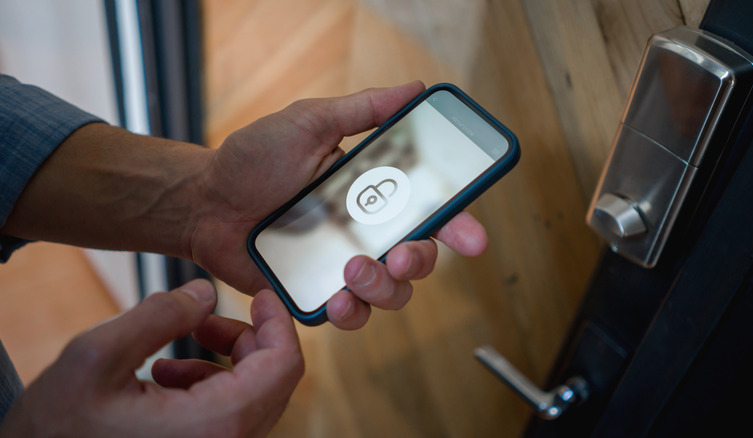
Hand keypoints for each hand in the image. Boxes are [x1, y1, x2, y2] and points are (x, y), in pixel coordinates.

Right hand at [0, 280, 302, 437]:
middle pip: (273, 381)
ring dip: (223, 363)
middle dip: (245, 339)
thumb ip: (160, 316)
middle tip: (204, 320)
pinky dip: (208, 388)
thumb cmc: (56, 431)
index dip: (278, 321)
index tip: (261, 296)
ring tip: (173, 352)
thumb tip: (205, 293)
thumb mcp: (97, 356)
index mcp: (213, 425)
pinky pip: (228, 418)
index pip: (283, 365)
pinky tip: (163, 376)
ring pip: (251, 398)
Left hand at [189, 82, 487, 328]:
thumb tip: (415, 89)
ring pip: (391, 293)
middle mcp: (365, 231)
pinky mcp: (316, 292)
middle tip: (398, 255)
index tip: (474, 238)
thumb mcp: (309, 122)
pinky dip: (351, 313)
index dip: (458, 224)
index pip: (429, 210)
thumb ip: (363, 110)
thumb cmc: (253, 159)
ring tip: (352, 270)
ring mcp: (341, 265)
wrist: (204, 201)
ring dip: (384, 289)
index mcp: (372, 192)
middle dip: (420, 262)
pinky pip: (350, 314)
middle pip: (419, 259)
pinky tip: (335, 300)